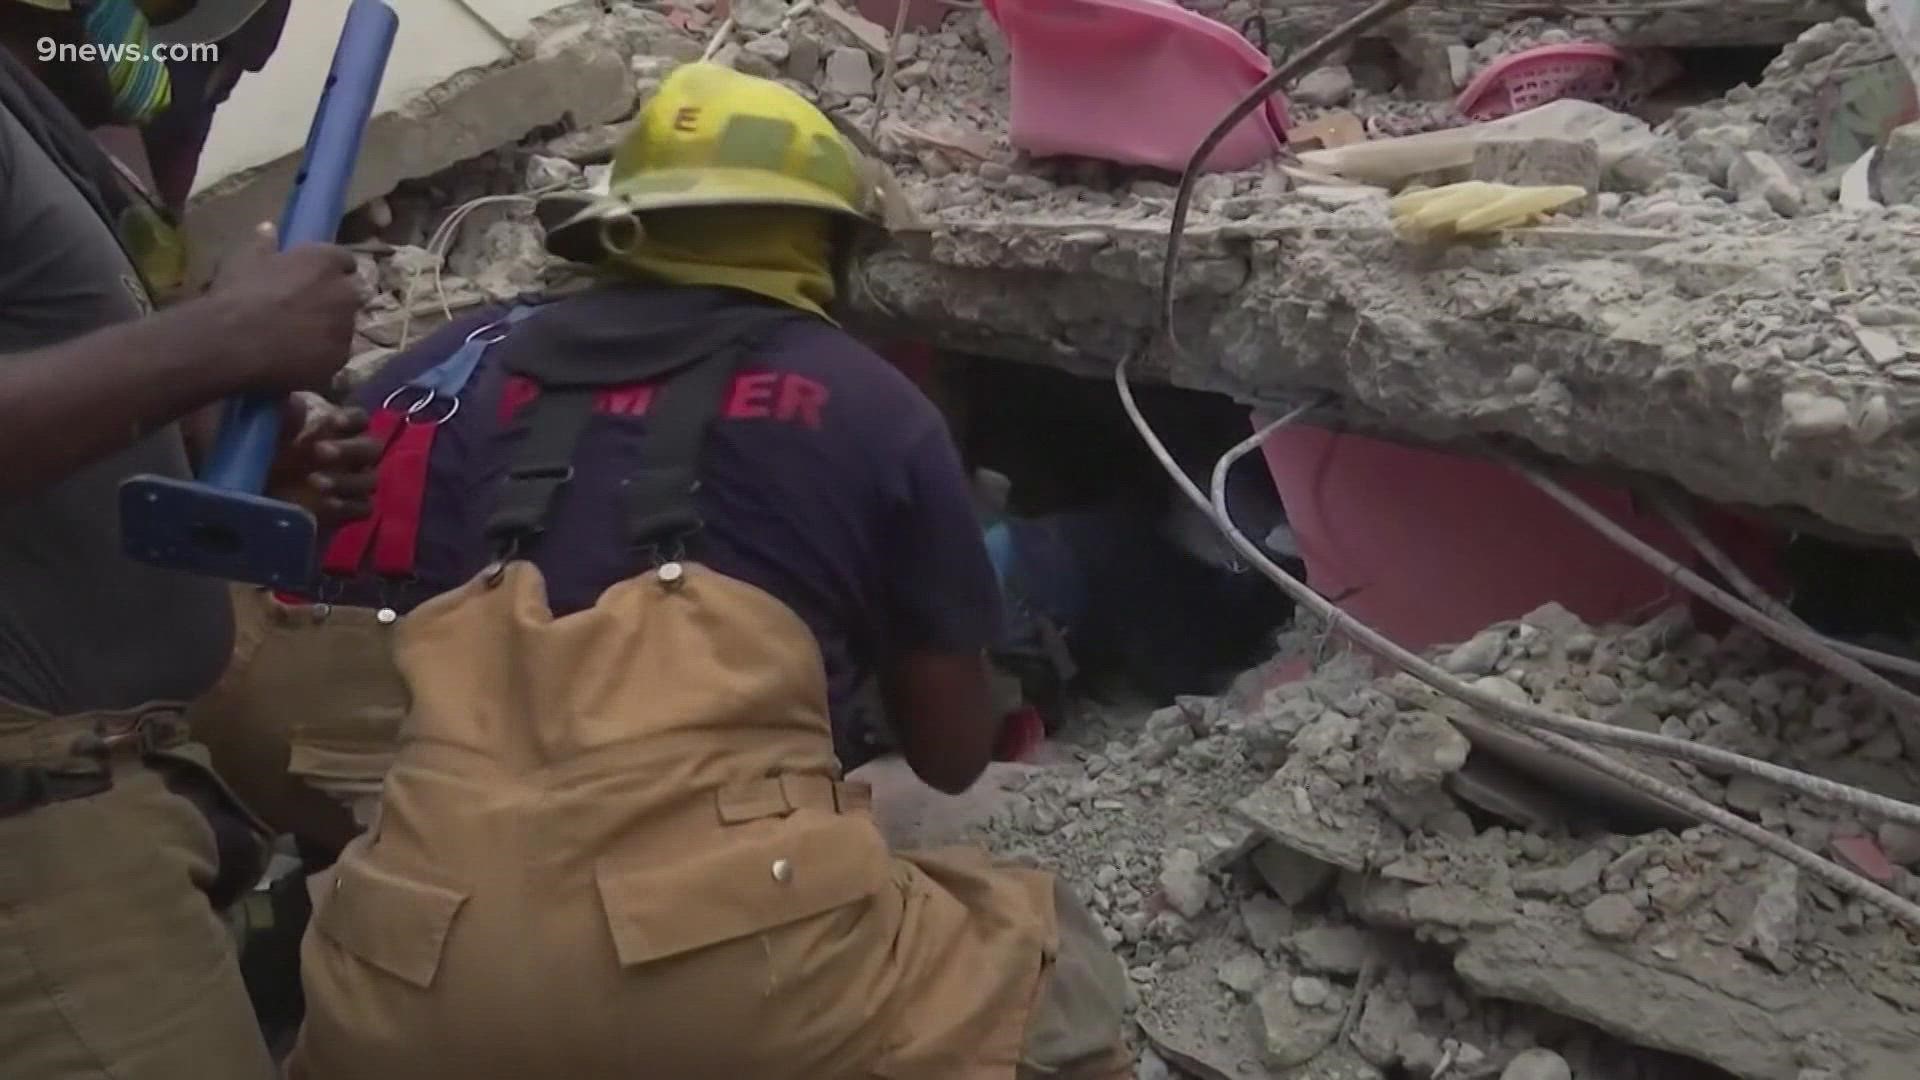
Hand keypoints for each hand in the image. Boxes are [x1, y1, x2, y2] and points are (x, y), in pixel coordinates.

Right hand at [210, 222, 361, 393]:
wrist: (234, 343)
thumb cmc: (238, 295)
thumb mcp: (244, 261)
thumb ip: (263, 244)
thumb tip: (269, 228)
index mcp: (325, 262)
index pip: (344, 259)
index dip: (331, 268)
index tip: (316, 275)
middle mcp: (345, 291)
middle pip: (349, 293)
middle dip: (334, 298)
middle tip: (307, 309)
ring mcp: (346, 327)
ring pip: (345, 325)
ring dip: (330, 327)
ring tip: (301, 337)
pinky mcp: (341, 357)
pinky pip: (336, 353)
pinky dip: (323, 354)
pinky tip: (301, 358)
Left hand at [267, 395, 381, 526]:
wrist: (257, 486)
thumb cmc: (269, 446)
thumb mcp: (274, 423)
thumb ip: (288, 413)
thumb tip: (295, 403)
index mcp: (340, 428)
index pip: (360, 419)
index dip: (351, 419)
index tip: (332, 421)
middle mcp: (354, 454)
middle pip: (371, 448)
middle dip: (349, 449)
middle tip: (319, 451)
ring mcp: (354, 482)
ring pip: (369, 480)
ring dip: (346, 480)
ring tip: (314, 481)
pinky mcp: (348, 509)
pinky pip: (363, 507)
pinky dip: (348, 505)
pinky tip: (325, 503)